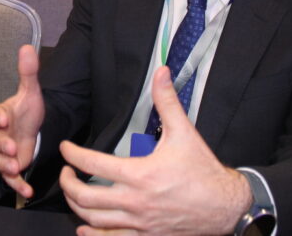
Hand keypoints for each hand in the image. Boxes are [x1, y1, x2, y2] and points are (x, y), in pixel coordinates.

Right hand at [0, 44, 44, 197]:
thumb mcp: (31, 92)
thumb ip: (28, 72)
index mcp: (0, 115)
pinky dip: (18, 186)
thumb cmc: (29, 111)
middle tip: (12, 147)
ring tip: (17, 167)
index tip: (4, 119)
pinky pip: (9, 178)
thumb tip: (27, 47)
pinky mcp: (10, 167)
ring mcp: (2, 153)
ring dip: (6, 166)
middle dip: (1, 145)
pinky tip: (27, 191)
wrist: (37, 130)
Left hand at [59, 67, 251, 234]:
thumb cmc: (204, 171)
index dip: (72, 154)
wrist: (226, 205)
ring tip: (74, 194)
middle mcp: (135, 202)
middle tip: (66, 172)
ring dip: (77, 207)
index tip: (66, 148)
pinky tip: (84, 228)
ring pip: (94, 221)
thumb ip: (167, 101)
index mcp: (140, 175)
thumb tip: (161, 73)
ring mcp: (140, 223)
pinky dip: (93, 235)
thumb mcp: (184, 132)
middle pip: (85, 197)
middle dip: (68, 183)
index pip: (93, 164)